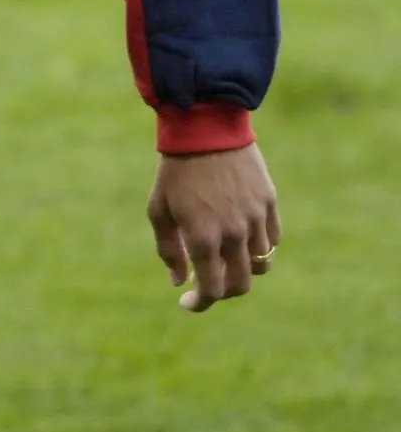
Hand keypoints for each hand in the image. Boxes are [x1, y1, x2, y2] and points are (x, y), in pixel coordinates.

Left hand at [147, 142, 280, 313]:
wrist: (205, 128)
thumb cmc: (175, 170)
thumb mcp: (158, 209)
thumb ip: (168, 250)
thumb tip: (179, 282)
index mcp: (203, 237)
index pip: (212, 289)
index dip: (200, 303)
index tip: (188, 302)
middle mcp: (233, 233)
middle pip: (241, 285)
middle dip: (224, 291)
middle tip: (210, 282)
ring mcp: (255, 218)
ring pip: (261, 265)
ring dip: (244, 269)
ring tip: (227, 256)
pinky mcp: (269, 203)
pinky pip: (271, 239)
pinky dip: (259, 247)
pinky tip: (242, 237)